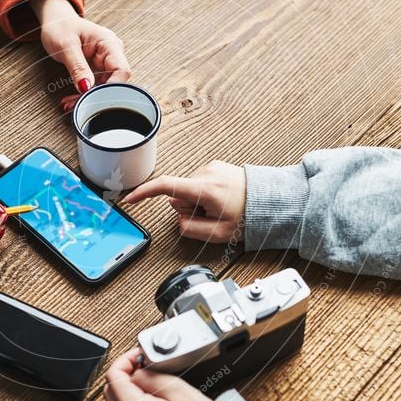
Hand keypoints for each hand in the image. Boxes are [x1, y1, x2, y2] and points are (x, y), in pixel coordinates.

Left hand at [32, 0, 131, 110]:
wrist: (56, 21)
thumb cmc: (60, 26)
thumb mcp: (66, 45)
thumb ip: (77, 66)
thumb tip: (86, 87)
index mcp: (109, 43)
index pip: (122, 70)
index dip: (112, 87)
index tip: (94, 98)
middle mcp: (111, 53)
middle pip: (114, 82)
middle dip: (96, 96)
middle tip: (76, 104)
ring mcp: (105, 63)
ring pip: (104, 88)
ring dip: (88, 98)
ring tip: (70, 104)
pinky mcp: (98, 70)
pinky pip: (95, 87)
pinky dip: (84, 95)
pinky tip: (72, 100)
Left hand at [104, 348, 211, 400]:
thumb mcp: (177, 389)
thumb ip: (150, 376)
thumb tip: (136, 371)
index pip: (113, 376)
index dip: (125, 360)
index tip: (139, 356)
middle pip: (111, 393)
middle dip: (124, 375)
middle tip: (144, 368)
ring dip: (129, 394)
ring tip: (154, 388)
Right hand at [125, 161, 246, 242]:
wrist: (271, 200)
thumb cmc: (249, 216)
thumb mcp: (219, 234)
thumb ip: (191, 230)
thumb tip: (179, 221)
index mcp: (204, 188)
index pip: (165, 187)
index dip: (144, 193)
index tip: (130, 199)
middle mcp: (206, 173)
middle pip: (179, 195)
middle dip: (189, 209)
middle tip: (211, 216)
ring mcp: (211, 168)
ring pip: (189, 190)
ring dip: (199, 202)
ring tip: (220, 207)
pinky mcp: (216, 166)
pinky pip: (200, 183)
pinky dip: (205, 194)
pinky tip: (222, 199)